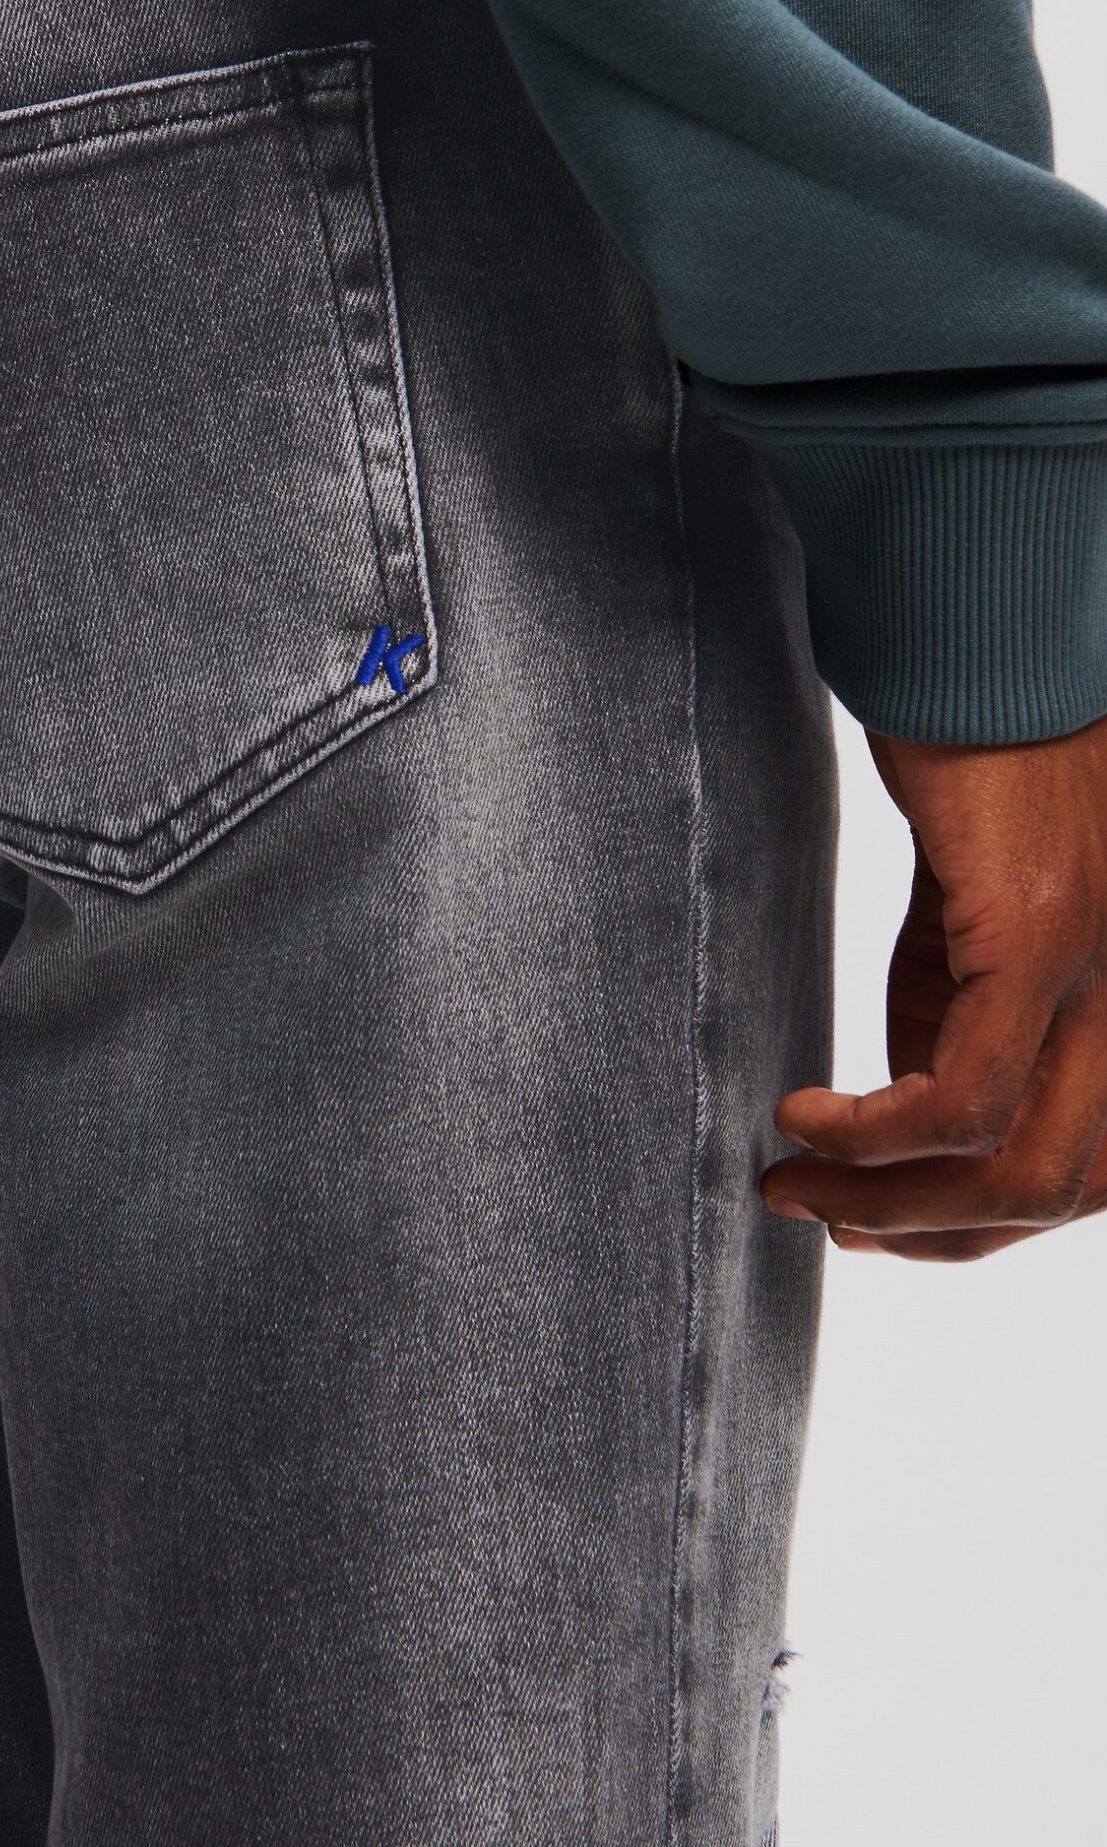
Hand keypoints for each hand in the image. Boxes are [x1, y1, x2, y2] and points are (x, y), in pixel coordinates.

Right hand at [760, 713, 1106, 1260]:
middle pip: (1065, 1189)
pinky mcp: (1044, 934)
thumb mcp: (961, 909)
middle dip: (936, 1235)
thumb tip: (902, 1102)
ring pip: (1026, 1165)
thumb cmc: (969, 757)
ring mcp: (1106, 969)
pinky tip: (806, 1116)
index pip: (1088, 1165)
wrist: (976, 639)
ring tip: (799, 1188)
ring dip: (897, 1203)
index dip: (979, 1222)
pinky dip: (877, 1133)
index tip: (871, 1219)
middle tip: (829, 1223)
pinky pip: (967, 1094)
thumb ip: (947, 1004)